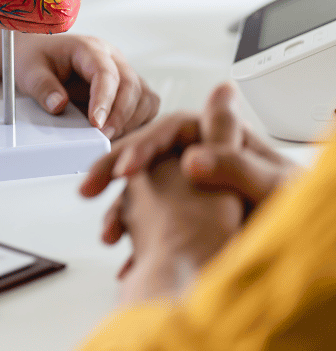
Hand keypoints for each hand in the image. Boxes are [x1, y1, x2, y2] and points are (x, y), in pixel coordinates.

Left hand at [14, 33, 158, 137]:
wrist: (37, 56)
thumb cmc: (36, 58)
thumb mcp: (29, 70)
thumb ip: (42, 87)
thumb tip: (58, 105)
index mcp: (89, 48)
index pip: (106, 73)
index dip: (104, 100)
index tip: (96, 123)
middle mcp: (111, 58)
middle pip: (131, 86)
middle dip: (121, 115)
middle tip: (103, 137)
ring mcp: (122, 73)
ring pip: (144, 97)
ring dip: (132, 121)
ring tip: (109, 138)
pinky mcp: (125, 90)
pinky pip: (144, 106)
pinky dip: (137, 123)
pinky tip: (118, 135)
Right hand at [80, 82, 298, 244]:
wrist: (297, 253)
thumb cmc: (294, 213)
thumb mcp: (272, 186)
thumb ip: (235, 166)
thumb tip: (192, 158)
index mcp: (220, 140)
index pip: (170, 130)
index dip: (144, 145)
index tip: (127, 170)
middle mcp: (197, 160)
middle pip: (145, 155)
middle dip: (112, 170)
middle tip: (88, 187)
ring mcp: (186, 189)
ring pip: (140, 189)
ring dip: (116, 207)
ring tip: (107, 233)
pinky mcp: (181, 218)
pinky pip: (147, 221)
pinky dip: (133, 236)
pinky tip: (128, 256)